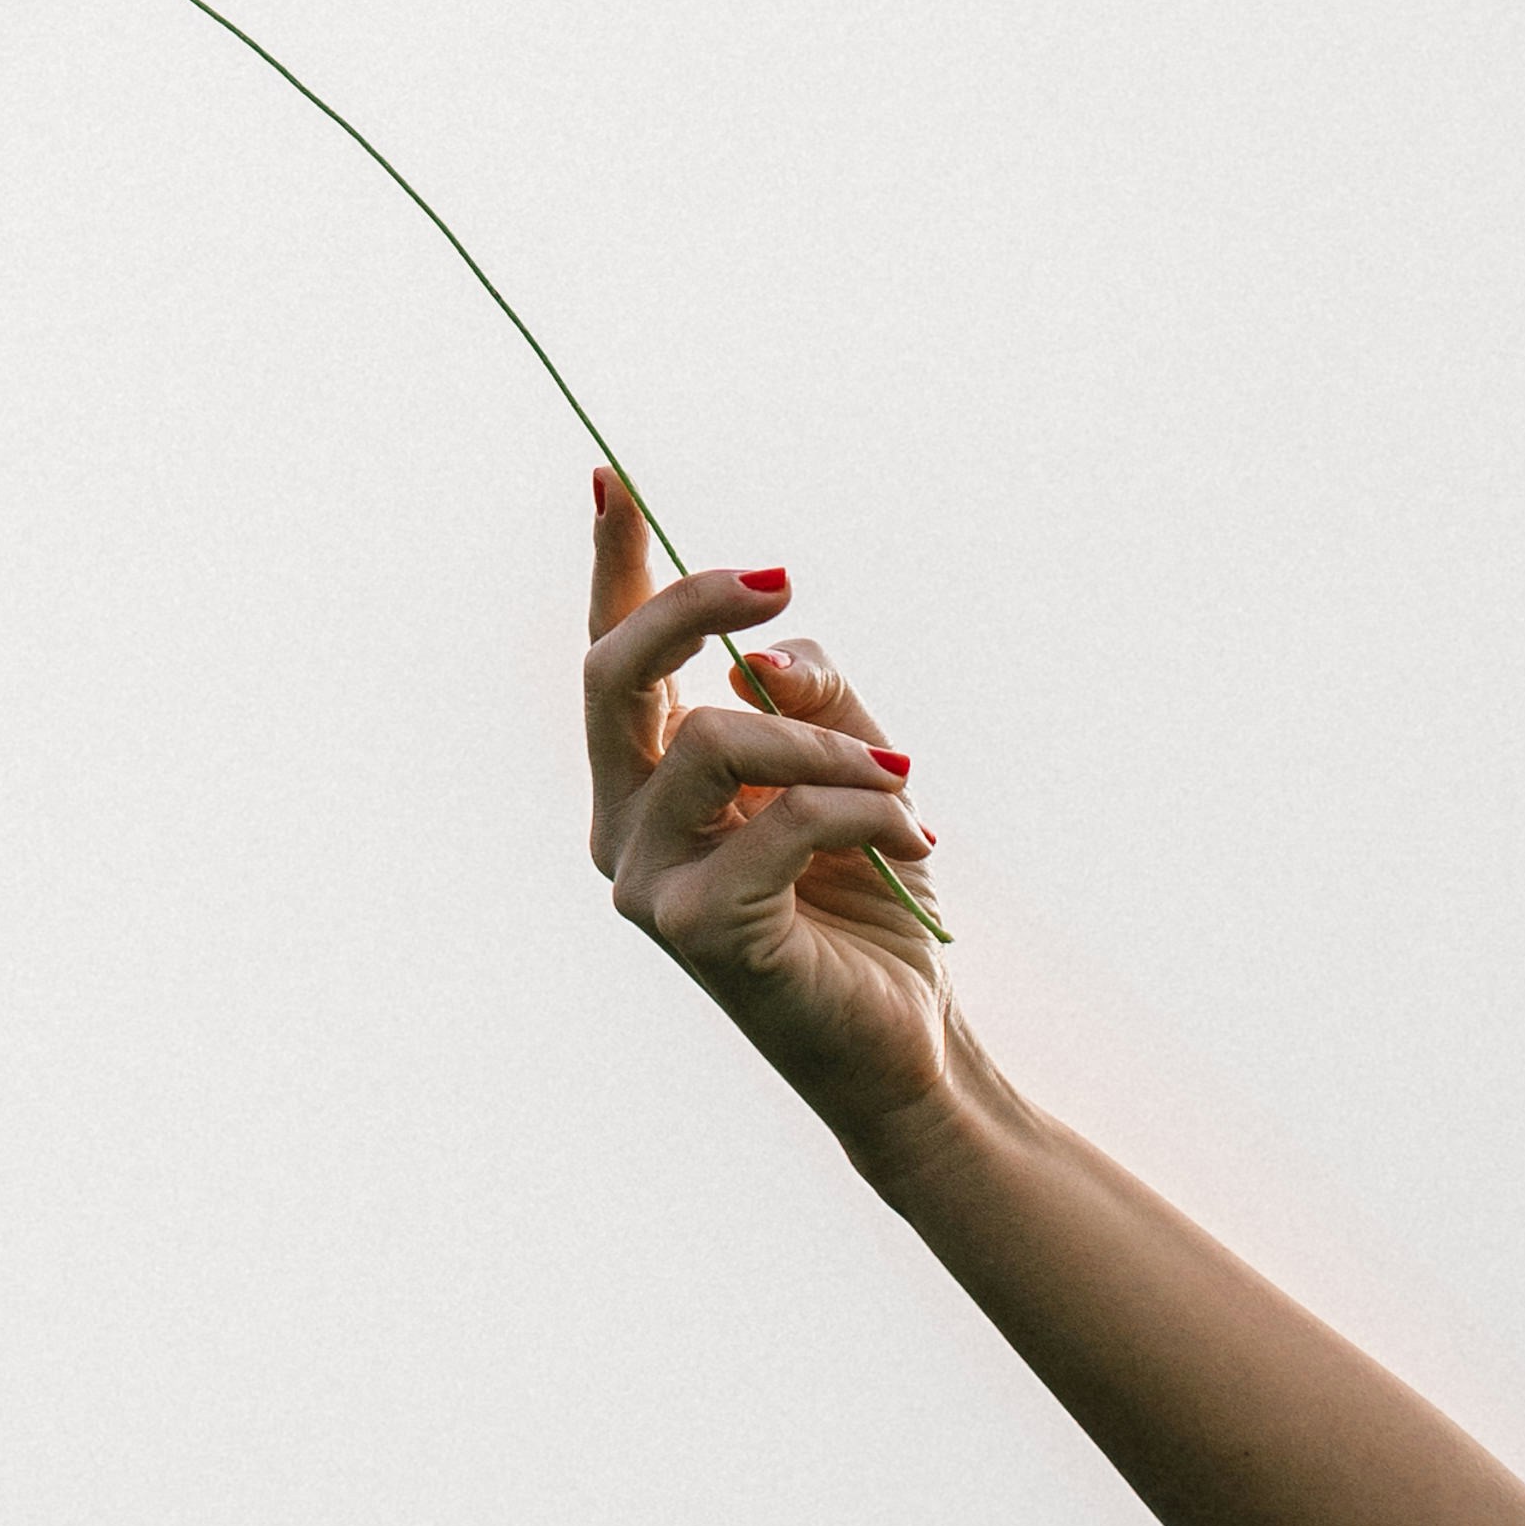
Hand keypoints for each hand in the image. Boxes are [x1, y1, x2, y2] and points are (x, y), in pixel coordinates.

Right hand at [582, 467, 954, 1137]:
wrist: (908, 1049)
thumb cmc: (867, 909)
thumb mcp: (857, 768)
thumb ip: (812, 700)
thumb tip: (760, 656)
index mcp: (644, 784)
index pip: (612, 658)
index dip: (611, 568)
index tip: (611, 476)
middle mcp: (619, 825)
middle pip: (615, 674)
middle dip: (693, 603)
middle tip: (785, 581)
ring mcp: (644, 880)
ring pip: (713, 739)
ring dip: (828, 741)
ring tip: (902, 776)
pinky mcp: (695, 930)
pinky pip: (780, 820)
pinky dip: (864, 808)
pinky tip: (913, 838)